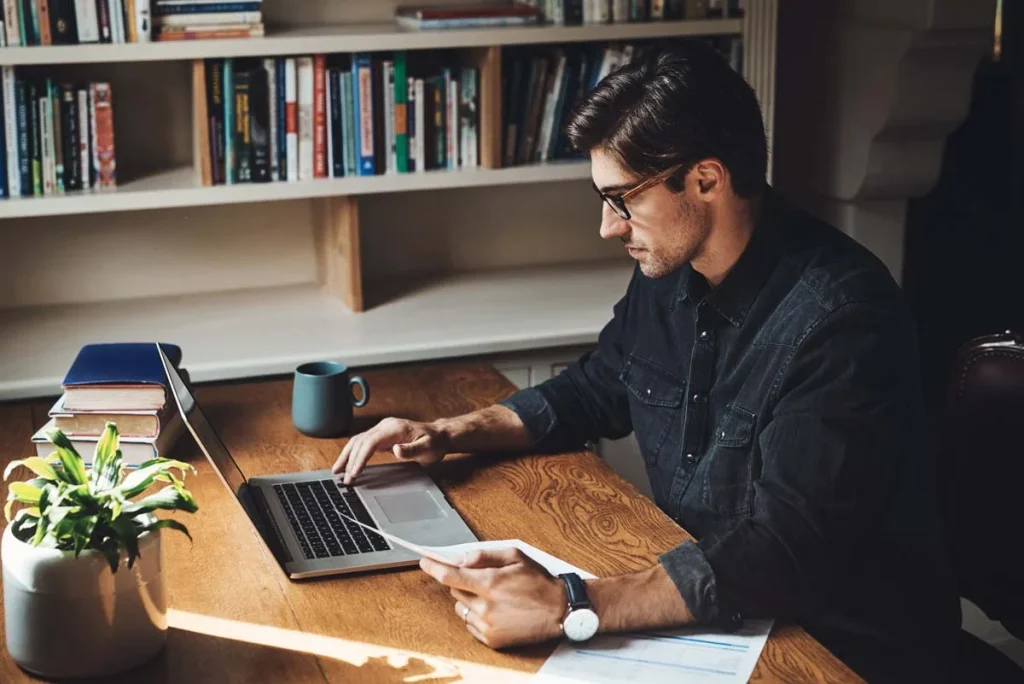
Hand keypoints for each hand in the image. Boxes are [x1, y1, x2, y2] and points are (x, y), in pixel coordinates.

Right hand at [332, 417, 448, 483]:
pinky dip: (353, 453)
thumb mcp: (429, 448)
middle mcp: (386, 426)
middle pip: (361, 441)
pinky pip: (363, 443)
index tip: (354, 473)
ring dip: (347, 455)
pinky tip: (347, 463)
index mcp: (395, 428)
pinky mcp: (381, 435)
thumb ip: (412, 450)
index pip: (371, 441)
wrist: (440, 435)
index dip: (360, 457)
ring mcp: (382, 429)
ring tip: (337, 471)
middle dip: (350, 460)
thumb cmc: (435, 442)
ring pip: (358, 440)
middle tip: (344, 479)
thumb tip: (396, 450)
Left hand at [419, 548, 566, 648]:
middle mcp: (486, 606)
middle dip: (462, 581)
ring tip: (493, 597)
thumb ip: (485, 554)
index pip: (450, 575)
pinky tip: (497, 611)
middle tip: (482, 579)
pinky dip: (477, 615)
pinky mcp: (492, 639)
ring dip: (470, 599)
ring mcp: (487, 625)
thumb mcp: (515, 556)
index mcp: (490, 583)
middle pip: (455, 590)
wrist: (560, 611)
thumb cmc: (539, 582)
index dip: (433, 567)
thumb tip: (462, 559)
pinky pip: (470, 624)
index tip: (424, 562)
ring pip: (461, 607)